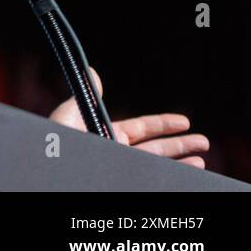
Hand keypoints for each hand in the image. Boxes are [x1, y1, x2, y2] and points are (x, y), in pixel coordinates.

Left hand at [48, 66, 209, 167]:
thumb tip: (93, 71)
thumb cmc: (55, 141)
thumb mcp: (69, 114)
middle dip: (180, 145)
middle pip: (156, 148)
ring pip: (155, 166)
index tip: (185, 121)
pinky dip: (166, 177)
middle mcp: (115, 151)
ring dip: (179, 162)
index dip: (164, 124)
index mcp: (106, 134)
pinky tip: (183, 175)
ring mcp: (118, 166)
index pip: (142, 128)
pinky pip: (147, 179)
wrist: (47, 166)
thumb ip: (85, 94)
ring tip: (200, 163)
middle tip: (203, 142)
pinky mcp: (118, 180)